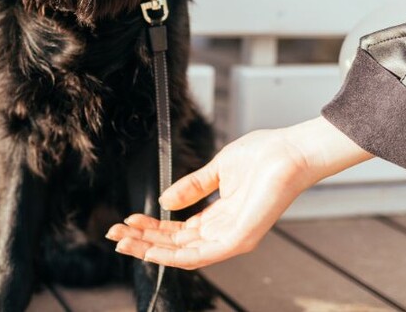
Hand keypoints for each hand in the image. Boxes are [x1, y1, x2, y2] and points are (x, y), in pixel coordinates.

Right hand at [105, 117, 371, 269]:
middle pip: (176, 246)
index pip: (178, 232)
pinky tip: (152, 250)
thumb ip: (192, 187)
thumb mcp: (217, 169)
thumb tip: (164, 201)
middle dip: (142, 241)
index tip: (127, 220)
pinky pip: (203, 256)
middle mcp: (224, 233)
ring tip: (125, 242)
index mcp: (219, 217)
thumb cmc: (265, 156)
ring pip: (184, 254)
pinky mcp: (241, 240)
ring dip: (150, 249)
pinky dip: (174, 255)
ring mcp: (233, 239)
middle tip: (115, 234)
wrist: (291, 150)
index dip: (149, 228)